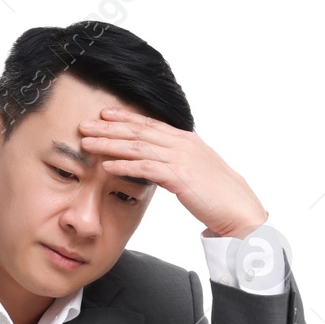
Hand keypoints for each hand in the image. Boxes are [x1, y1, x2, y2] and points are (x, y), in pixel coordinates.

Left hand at [78, 106, 267, 238]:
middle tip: (85, 125)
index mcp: (186, 140)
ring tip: (87, 143)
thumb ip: (177, 164)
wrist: (239, 208)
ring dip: (109, 144)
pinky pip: (145, 168)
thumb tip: (161, 166)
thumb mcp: (197, 171)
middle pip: (138, 131)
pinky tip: (106, 166)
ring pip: (137, 146)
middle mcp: (182, 144)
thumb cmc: (219, 195)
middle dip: (109, 128)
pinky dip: (124, 165)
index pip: (150, 124)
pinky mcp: (179, 177)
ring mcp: (180, 159)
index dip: (125, 118)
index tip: (104, 115)